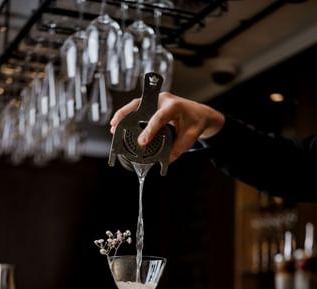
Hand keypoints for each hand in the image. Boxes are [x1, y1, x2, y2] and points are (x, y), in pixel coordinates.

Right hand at [110, 92, 224, 162]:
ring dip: (124, 114)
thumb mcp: (190, 138)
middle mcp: (164, 100)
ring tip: (114, 126)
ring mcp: (158, 101)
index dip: (149, 130)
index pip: (159, 118)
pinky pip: (139, 108)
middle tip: (115, 125)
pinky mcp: (154, 105)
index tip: (142, 142)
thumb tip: (165, 160)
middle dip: (126, 114)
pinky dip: (129, 115)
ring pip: (137, 104)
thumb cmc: (197, 122)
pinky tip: (121, 123)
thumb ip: (177, 149)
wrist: (202, 114)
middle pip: (140, 104)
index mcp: (174, 106)